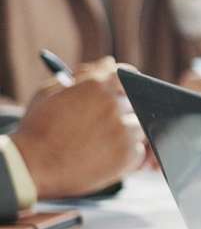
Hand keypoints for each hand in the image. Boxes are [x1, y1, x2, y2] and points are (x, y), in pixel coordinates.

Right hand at [12, 58, 147, 198]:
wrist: (32, 166)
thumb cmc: (37, 129)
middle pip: (136, 101)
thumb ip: (82, 75)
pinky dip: (126, 152)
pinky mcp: (128, 154)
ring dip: (126, 131)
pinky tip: (104, 155)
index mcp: (96, 86)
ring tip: (101, 141)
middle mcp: (114, 105)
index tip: (126, 88)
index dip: (128, 81)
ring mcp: (124, 130)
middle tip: (108, 121)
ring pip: (139, 125)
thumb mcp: (50, 93)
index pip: (127, 75)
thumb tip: (108, 62)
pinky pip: (139, 148)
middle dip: (124, 109)